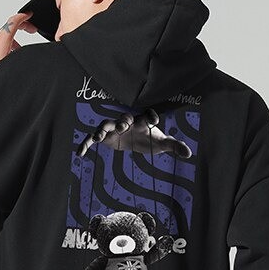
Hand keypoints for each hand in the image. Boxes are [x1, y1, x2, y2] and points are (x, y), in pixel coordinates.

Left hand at [0, 12, 37, 63]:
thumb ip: (22, 56)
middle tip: (31, 30)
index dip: (23, 17)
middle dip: (22, 26)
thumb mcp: (13, 61)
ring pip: (5, 36)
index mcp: (3, 38)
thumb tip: (30, 54)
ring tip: (21, 49)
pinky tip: (9, 56)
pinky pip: (0, 43)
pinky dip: (8, 45)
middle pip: (10, 27)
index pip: (14, 21)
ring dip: (15, 39)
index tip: (30, 15)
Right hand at [76, 108, 191, 158]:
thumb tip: (189, 153)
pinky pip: (92, 139)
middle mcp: (127, 122)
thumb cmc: (150, 138)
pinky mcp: (105, 137)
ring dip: (102, 130)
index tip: (155, 120)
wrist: (137, 140)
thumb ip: (174, 145)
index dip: (151, 117)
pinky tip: (79, 153)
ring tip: (98, 138)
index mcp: (142, 121)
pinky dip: (86, 144)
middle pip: (123, 119)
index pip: (147, 116)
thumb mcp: (161, 143)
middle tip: (122, 127)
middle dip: (122, 122)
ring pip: (106, 125)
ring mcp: (114, 128)